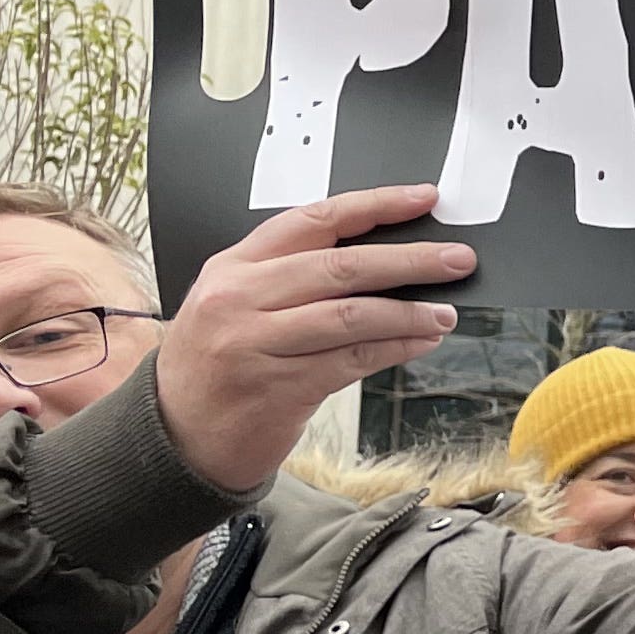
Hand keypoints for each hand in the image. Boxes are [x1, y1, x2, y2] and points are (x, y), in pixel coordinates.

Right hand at [154, 187, 472, 490]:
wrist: (177, 434)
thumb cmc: (219, 363)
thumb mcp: (238, 304)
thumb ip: (294, 278)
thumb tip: (386, 260)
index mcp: (233, 267)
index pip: (313, 221)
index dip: (375, 206)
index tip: (422, 199)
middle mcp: (240, 298)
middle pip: (341, 267)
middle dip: (410, 260)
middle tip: (457, 260)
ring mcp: (256, 343)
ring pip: (352, 315)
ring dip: (410, 313)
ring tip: (445, 312)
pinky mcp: (279, 386)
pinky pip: (353, 359)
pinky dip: (395, 348)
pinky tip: (421, 342)